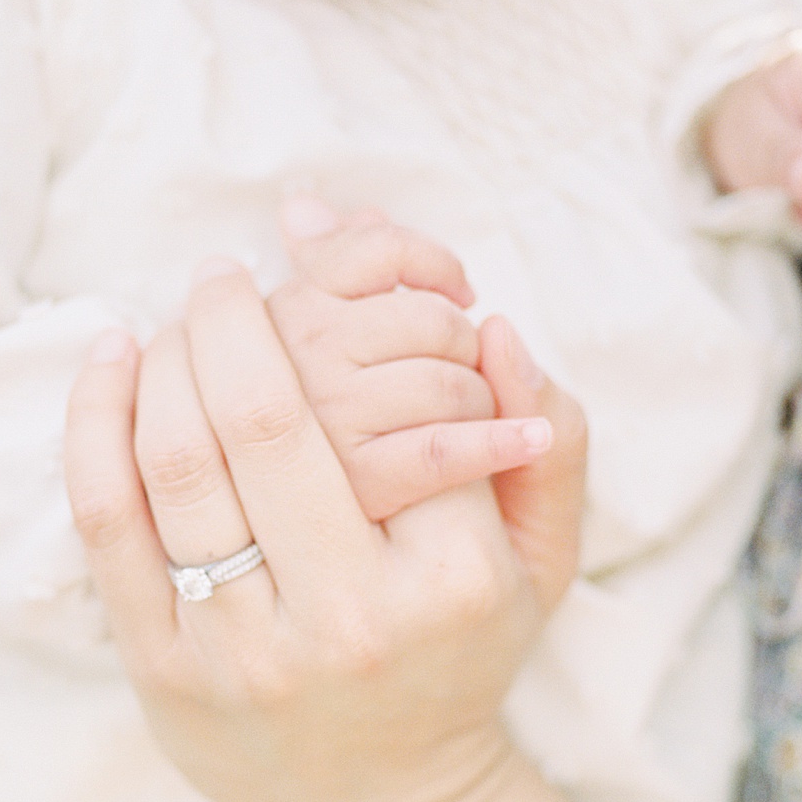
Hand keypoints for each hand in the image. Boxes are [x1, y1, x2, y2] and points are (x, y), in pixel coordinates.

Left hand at [64, 261, 584, 801]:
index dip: (363, 326)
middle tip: (225, 275)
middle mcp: (348, 616)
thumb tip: (497, 330)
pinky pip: (109, 517)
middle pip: (269, 415)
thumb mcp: (543, 565)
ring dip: (168, 354)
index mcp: (453, 580)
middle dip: (235, 314)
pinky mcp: (163, 667)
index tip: (327, 296)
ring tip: (180, 314)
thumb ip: (553, 443)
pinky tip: (110, 360)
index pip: (406, 406)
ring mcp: (246, 647)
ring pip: (180, 457)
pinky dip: (97, 420)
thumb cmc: (458, 661)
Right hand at [268, 198, 553, 522]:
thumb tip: (303, 211)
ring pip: (435, 379)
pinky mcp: (360, 503)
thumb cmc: (372, 464)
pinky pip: (439, 450)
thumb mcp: (345, 350)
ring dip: (481, 394)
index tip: (456, 290)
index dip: (421, 259)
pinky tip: (527, 441)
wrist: (416, 591)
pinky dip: (496, 440)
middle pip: (411, 317)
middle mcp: (283, 383)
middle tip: (461, 370)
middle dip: (456, 336)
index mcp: (274, 332)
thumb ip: (341, 270)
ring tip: (476, 418)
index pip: (361, 253)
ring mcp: (317, 445)